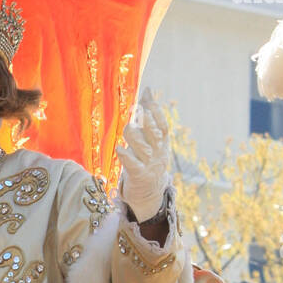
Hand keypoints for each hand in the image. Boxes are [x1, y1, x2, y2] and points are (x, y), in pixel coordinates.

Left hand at [115, 88, 171, 222]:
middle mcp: (158, 153)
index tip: (147, 98)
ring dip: (134, 136)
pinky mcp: (138, 175)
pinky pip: (133, 164)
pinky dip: (126, 155)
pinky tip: (119, 148)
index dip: (156, 111)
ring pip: (143, 147)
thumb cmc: (147, 159)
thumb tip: (148, 89)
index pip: (163, 125)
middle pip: (154, 134)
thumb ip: (149, 116)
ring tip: (129, 127)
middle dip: (147, 121)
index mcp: (162, 143)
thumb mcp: (151, 139)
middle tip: (137, 109)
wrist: (149, 192)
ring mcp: (149, 165)